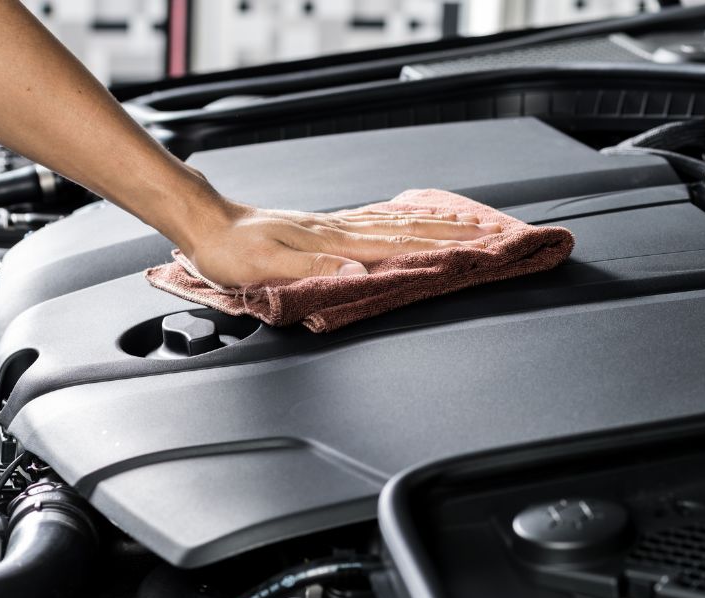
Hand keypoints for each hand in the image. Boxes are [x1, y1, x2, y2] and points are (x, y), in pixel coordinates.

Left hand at [179, 198, 501, 287]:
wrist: (208, 224)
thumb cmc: (232, 252)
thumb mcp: (266, 268)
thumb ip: (314, 270)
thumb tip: (359, 275)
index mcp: (335, 242)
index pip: (403, 244)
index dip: (446, 247)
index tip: (483, 247)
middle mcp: (343, 230)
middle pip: (413, 230)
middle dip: (458, 232)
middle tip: (496, 234)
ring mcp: (337, 226)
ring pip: (402, 222)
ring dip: (441, 223)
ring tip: (473, 223)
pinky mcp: (328, 227)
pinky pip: (381, 220)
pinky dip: (410, 217)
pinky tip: (419, 215)